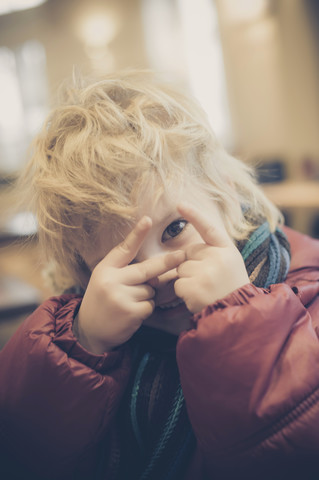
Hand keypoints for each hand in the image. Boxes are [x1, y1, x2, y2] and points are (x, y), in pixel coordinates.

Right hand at [76, 217, 184, 353]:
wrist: (89, 331)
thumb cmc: (102, 300)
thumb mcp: (104, 278)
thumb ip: (125, 270)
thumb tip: (156, 267)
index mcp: (105, 269)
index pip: (124, 249)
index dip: (137, 234)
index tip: (148, 219)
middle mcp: (112, 281)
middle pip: (147, 269)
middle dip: (167, 263)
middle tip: (182, 255)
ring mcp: (121, 297)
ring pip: (151, 290)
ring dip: (148, 296)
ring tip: (129, 302)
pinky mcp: (130, 312)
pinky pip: (150, 305)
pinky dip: (147, 309)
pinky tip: (132, 313)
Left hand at [174, 203, 249, 312]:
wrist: (239, 314)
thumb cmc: (230, 288)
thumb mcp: (229, 264)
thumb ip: (211, 253)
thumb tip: (183, 253)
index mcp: (227, 250)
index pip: (209, 228)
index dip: (194, 214)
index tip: (180, 203)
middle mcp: (218, 258)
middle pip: (188, 254)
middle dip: (191, 266)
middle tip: (208, 281)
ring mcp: (206, 272)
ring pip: (181, 269)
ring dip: (187, 280)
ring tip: (205, 290)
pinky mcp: (195, 287)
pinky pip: (178, 284)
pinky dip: (184, 293)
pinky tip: (199, 298)